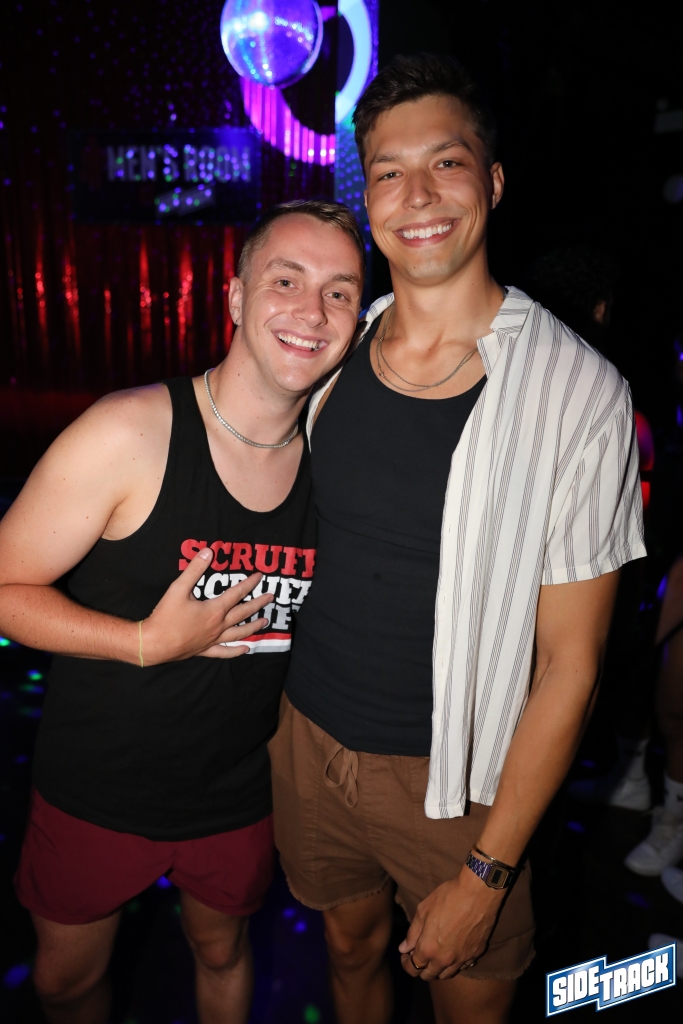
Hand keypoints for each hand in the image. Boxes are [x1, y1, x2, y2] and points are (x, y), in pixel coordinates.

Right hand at [142, 548, 270, 663]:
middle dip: (258, 604)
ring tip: (265, 622)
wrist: (154, 644)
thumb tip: (208, 551)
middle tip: (271, 597)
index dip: (249, 583)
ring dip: (253, 627)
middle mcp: (218, 626)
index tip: (260, 576)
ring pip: (238, 633)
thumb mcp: (178, 588)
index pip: (237, 593)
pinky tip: (245, 649)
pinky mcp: (204, 650)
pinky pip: (224, 651)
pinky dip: (236, 650)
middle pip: (243, 613)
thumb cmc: (165, 617)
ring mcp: (213, 639)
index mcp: (214, 610)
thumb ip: (194, 569)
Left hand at [398, 866, 503, 980]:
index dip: (406, 963)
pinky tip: (453, 950)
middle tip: (419, 955)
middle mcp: (445, 959)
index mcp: (429, 948)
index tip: (406, 955)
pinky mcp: (476, 954)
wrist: (478, 892)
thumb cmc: (448, 897)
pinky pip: (462, 966)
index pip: (413, 968)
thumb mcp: (424, 910)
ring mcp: (462, 959)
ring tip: (435, 954)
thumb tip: (404, 948)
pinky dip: (455, 963)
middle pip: (429, 975)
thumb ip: (413, 933)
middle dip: (420, 968)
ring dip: (437, 968)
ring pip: (446, 974)